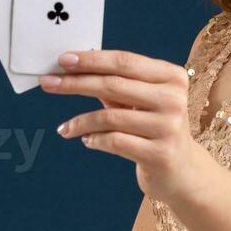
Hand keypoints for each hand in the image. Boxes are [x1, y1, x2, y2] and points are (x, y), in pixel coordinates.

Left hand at [40, 49, 197, 200]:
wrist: (181, 170)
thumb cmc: (154, 128)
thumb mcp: (139, 101)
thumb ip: (114, 84)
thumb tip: (72, 69)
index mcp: (171, 77)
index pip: (124, 61)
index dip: (91, 59)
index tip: (62, 60)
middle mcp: (173, 99)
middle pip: (114, 85)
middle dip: (75, 83)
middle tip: (48, 83)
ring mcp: (168, 127)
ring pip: (110, 117)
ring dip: (80, 121)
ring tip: (65, 128)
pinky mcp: (159, 153)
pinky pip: (114, 141)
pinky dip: (94, 140)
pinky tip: (85, 140)